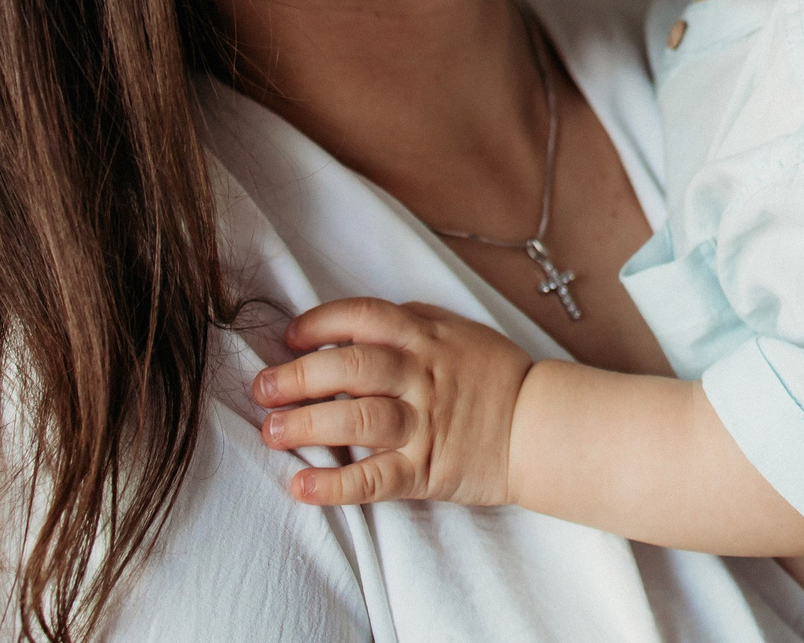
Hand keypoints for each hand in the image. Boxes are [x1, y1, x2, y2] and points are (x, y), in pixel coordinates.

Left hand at [252, 298, 536, 507]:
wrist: (541, 426)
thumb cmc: (494, 375)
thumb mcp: (458, 331)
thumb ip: (409, 324)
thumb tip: (352, 323)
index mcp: (426, 337)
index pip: (363, 317)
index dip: (319, 324)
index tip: (290, 338)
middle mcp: (421, 376)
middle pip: (351, 367)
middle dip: (297, 376)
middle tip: (262, 389)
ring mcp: (423, 424)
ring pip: (357, 419)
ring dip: (306, 424)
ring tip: (271, 431)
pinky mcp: (426, 470)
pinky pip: (374, 479)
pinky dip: (334, 485)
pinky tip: (301, 485)